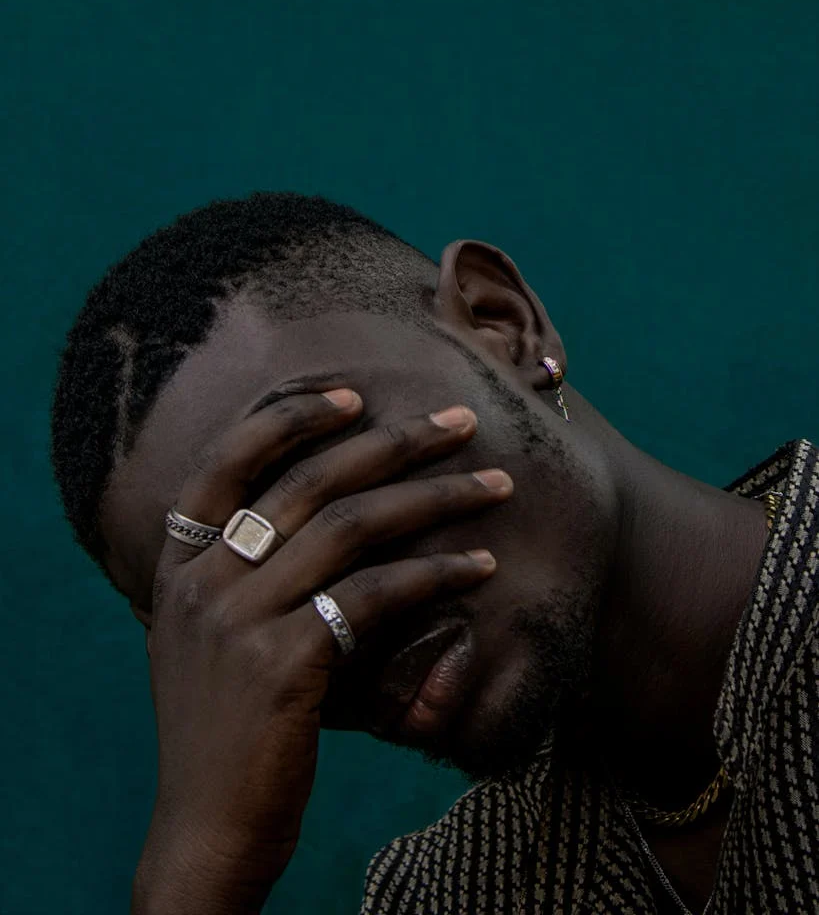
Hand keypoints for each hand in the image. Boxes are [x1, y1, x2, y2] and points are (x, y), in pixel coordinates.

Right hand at [133, 390, 512, 913]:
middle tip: (459, 421)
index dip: (291, 419)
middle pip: (309, 482)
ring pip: (352, 527)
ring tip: (496, 484)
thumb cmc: (227, 730)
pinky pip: (375, 595)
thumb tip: (329, 515)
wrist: (207, 830)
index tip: (355, 397)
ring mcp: (238, 621)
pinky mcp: (284, 665)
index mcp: (178, 567)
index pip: (224, 461)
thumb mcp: (211, 639)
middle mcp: (202, 582)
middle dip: (394, 442)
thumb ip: (247, 576)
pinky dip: (436, 574)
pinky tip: (481, 566)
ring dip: (435, 498)